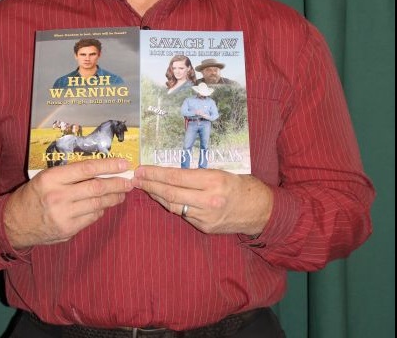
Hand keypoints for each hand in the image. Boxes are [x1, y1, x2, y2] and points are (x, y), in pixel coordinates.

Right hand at [4, 158, 132, 248]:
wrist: (14, 223)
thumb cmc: (33, 196)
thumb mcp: (45, 178)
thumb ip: (69, 175)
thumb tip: (100, 171)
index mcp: (51, 177)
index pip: (87, 168)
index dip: (108, 166)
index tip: (124, 164)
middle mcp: (58, 195)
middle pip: (96, 187)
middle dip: (117, 183)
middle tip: (130, 181)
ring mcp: (63, 214)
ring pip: (97, 204)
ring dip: (114, 198)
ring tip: (122, 193)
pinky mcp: (67, 229)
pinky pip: (92, 217)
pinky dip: (101, 210)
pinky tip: (105, 206)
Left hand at [132, 166, 272, 235]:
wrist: (260, 210)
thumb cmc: (241, 185)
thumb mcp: (222, 172)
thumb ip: (198, 173)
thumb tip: (170, 172)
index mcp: (214, 181)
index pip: (177, 177)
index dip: (156, 173)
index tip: (142, 169)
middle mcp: (209, 200)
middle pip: (171, 192)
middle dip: (150, 185)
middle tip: (135, 178)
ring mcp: (206, 216)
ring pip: (173, 205)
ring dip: (156, 196)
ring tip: (144, 187)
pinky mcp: (205, 227)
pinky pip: (183, 214)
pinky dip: (170, 204)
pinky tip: (161, 198)